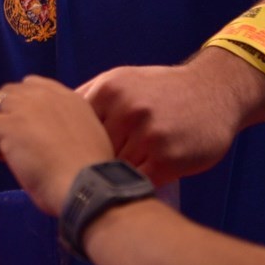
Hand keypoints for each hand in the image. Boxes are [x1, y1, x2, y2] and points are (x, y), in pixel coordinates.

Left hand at [0, 77, 111, 214]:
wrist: (85, 185)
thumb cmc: (90, 172)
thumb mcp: (87, 136)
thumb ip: (66, 126)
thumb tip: (48, 137)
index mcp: (68, 98)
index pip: (33, 86)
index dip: (23, 105)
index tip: (24, 127)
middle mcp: (44, 96)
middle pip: (10, 92)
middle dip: (5, 113)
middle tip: (9, 141)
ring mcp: (24, 108)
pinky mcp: (7, 125)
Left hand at [77, 49, 264, 185]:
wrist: (214, 91)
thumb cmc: (161, 88)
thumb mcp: (121, 79)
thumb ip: (89, 98)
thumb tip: (49, 119)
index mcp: (109, 91)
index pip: (74, 128)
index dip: (72, 145)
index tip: (70, 158)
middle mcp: (127, 111)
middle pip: (93, 150)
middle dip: (91, 163)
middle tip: (88, 176)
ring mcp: (149, 135)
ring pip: (115, 169)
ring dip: (113, 177)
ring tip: (110, 182)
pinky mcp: (169, 159)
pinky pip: (139, 181)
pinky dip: (134, 185)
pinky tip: (134, 183)